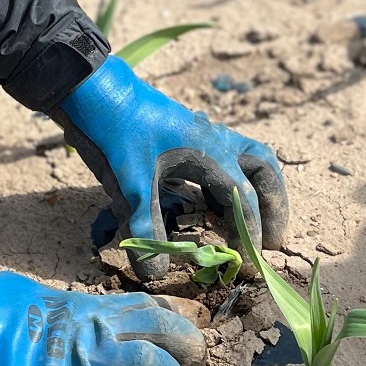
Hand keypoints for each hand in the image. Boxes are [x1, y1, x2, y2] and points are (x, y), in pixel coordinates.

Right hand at [0, 273, 205, 365]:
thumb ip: (68, 309)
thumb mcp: (32, 296)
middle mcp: (92, 332)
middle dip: (188, 346)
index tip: (185, 322)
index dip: (176, 315)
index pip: (149, 305)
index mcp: (82, 305)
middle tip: (193, 356)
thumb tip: (86, 317)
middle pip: (165, 334)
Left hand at [54, 56, 288, 279]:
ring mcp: (205, 135)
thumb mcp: (130, 187)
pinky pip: (228, 160)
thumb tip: (155, 274)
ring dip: (257, 192)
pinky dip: (234, 184)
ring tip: (255, 226)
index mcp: (211, 153)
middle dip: (273, 207)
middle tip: (271, 243)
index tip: (249, 266)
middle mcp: (217, 141)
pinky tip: (218, 207)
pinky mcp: (190, 136)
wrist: (93, 91)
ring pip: (250, 161)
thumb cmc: (114, 135)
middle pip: (263, 171)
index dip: (249, 235)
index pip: (243, 199)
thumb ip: (146, 230)